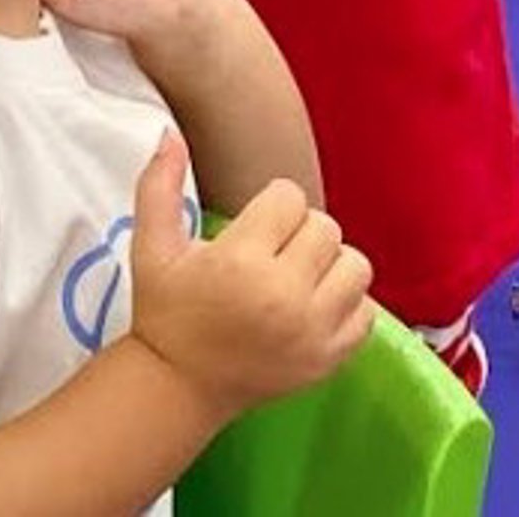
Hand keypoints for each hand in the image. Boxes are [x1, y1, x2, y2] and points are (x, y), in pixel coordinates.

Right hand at [129, 144, 374, 420]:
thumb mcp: (152, 244)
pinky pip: (366, 313)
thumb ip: (159, 183)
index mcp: (242, 260)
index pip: (289, 198)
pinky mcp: (329, 360)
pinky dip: (346, 303)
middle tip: (273, 249)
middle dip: (299, 230)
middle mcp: (285, 294)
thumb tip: (171, 133)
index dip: (271, 204)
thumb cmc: (166, 310)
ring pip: (354, 266)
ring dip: (329, 262)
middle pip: (325, 227)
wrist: (180, 386)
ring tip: (299, 273)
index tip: (252, 225)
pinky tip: (314, 304)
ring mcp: (313, 332)